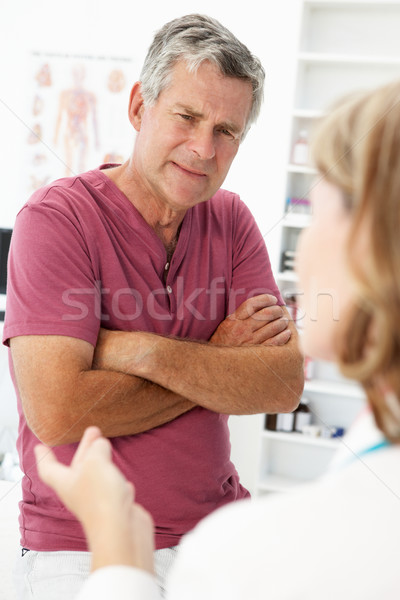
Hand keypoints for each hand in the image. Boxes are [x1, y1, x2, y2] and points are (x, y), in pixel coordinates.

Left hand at [35, 427, 154, 572]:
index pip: (49, 468)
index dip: (44, 456)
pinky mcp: (116, 508)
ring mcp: (98, 502)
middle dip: (85, 449)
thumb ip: (97, 449)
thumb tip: (101, 445)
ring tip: (108, 447)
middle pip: (78, 468)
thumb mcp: (95, 462)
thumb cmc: (101, 498)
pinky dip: (117, 481)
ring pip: (97, 477)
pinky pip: (114, 491)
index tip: (40, 446)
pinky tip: (123, 479)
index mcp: (66, 483)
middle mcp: (79, 493)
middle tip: (93, 432)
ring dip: (102, 461)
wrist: (120, 531)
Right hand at [210, 294, 290, 346]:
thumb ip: (238, 316)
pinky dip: (284, 336)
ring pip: (274, 326)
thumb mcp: (225, 327)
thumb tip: (257, 307)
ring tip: (284, 321)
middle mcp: (242, 330)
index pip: (252, 304)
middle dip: (277, 310)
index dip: (265, 299)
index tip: (272, 299)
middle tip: (280, 311)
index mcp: (233, 321)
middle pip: (266, 314)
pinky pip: (276, 342)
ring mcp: (251, 342)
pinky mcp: (258, 354)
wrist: (217, 366)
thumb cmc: (222, 345)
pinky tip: (286, 333)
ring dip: (282, 322)